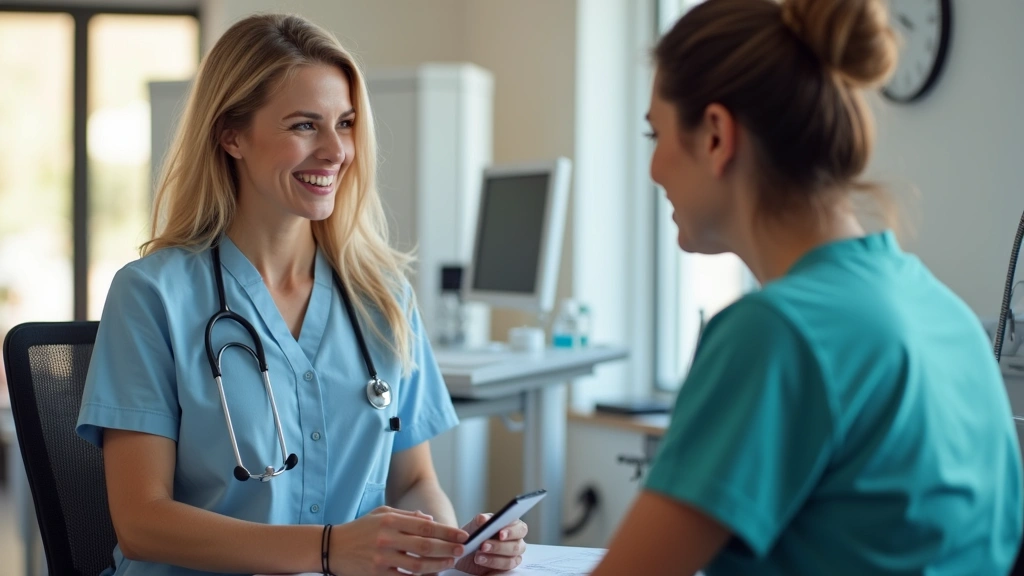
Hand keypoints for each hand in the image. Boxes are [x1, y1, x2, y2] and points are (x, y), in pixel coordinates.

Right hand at [329, 506, 468, 574]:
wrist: (333, 547)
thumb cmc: (360, 529)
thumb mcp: (382, 513)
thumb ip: (408, 516)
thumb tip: (431, 520)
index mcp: (391, 520)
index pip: (426, 526)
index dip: (447, 531)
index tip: (461, 535)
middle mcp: (387, 538)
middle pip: (425, 545)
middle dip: (447, 548)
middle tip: (461, 550)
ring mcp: (382, 558)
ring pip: (417, 565)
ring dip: (437, 565)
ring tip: (449, 562)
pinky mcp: (377, 574)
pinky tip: (430, 574)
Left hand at [452, 514, 527, 574]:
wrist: (465, 550)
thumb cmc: (475, 534)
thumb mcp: (475, 525)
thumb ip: (480, 520)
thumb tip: (484, 519)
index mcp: (513, 527)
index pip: (520, 529)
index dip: (512, 532)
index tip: (500, 534)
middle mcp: (516, 542)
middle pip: (516, 547)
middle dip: (499, 547)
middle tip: (483, 546)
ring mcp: (512, 557)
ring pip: (510, 561)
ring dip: (494, 559)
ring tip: (477, 557)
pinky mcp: (505, 569)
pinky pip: (504, 572)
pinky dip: (493, 570)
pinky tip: (482, 566)